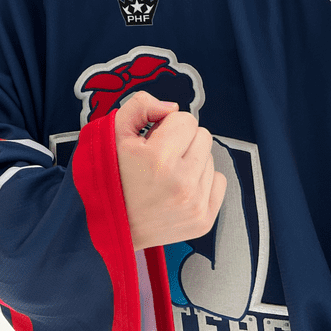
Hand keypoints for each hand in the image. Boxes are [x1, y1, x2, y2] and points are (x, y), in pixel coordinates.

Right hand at [114, 92, 225, 250]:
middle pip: (203, 136)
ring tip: (167, 174)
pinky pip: (219, 180)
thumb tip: (172, 107)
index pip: (187, 119)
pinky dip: (202, 180)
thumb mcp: (114, 132)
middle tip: (161, 156)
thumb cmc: (111, 177)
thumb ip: (141, 105)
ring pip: (210, 157)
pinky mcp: (204, 220)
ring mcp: (195, 204)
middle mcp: (181, 183)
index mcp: (159, 159)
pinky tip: (180, 186)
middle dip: (182, 140)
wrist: (111, 225)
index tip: (154, 140)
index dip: (168, 125)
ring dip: (191, 160)